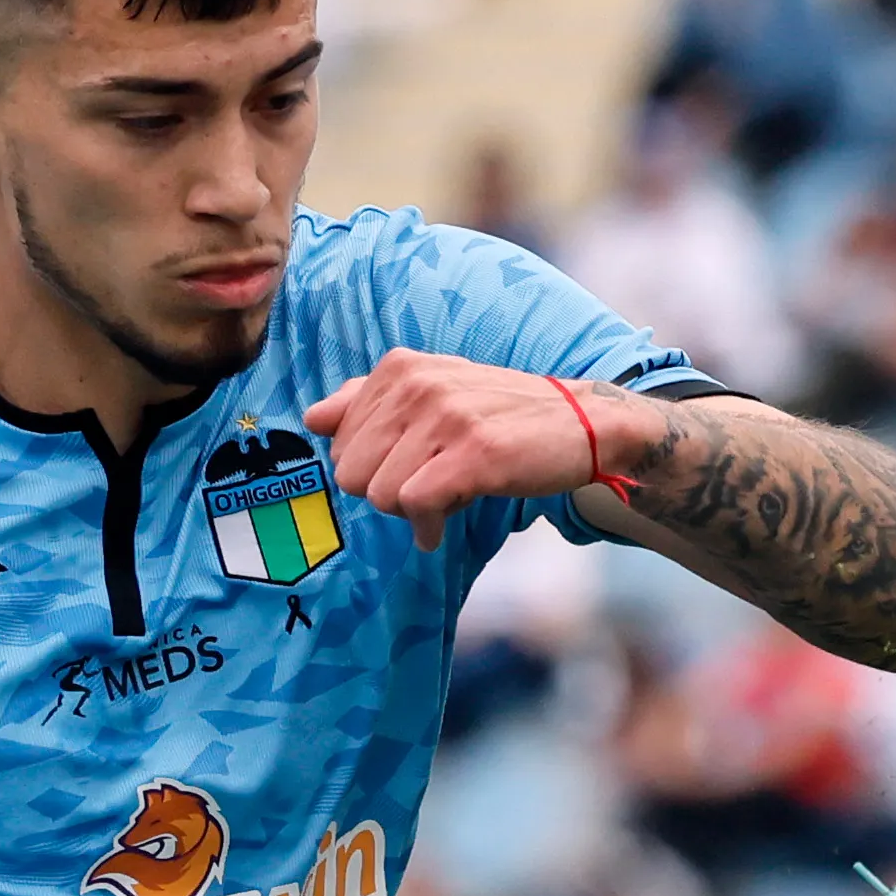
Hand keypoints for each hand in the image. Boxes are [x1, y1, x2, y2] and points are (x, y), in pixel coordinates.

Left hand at [302, 352, 660, 552]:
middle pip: (350, 472)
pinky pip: (416, 506)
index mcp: (400, 368)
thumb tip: (312, 419)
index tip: (413, 465)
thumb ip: (369, 402)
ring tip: (447, 496)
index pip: (336, 442)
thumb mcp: (434, 393)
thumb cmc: (503, 415)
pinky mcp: (473, 452)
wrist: (583, 423)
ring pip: (379, 493)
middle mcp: (417, 384)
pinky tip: (446, 525)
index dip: (373, 467)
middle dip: (384, 492)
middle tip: (428, 485)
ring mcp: (445, 416)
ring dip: (411, 512)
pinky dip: (428, 528)